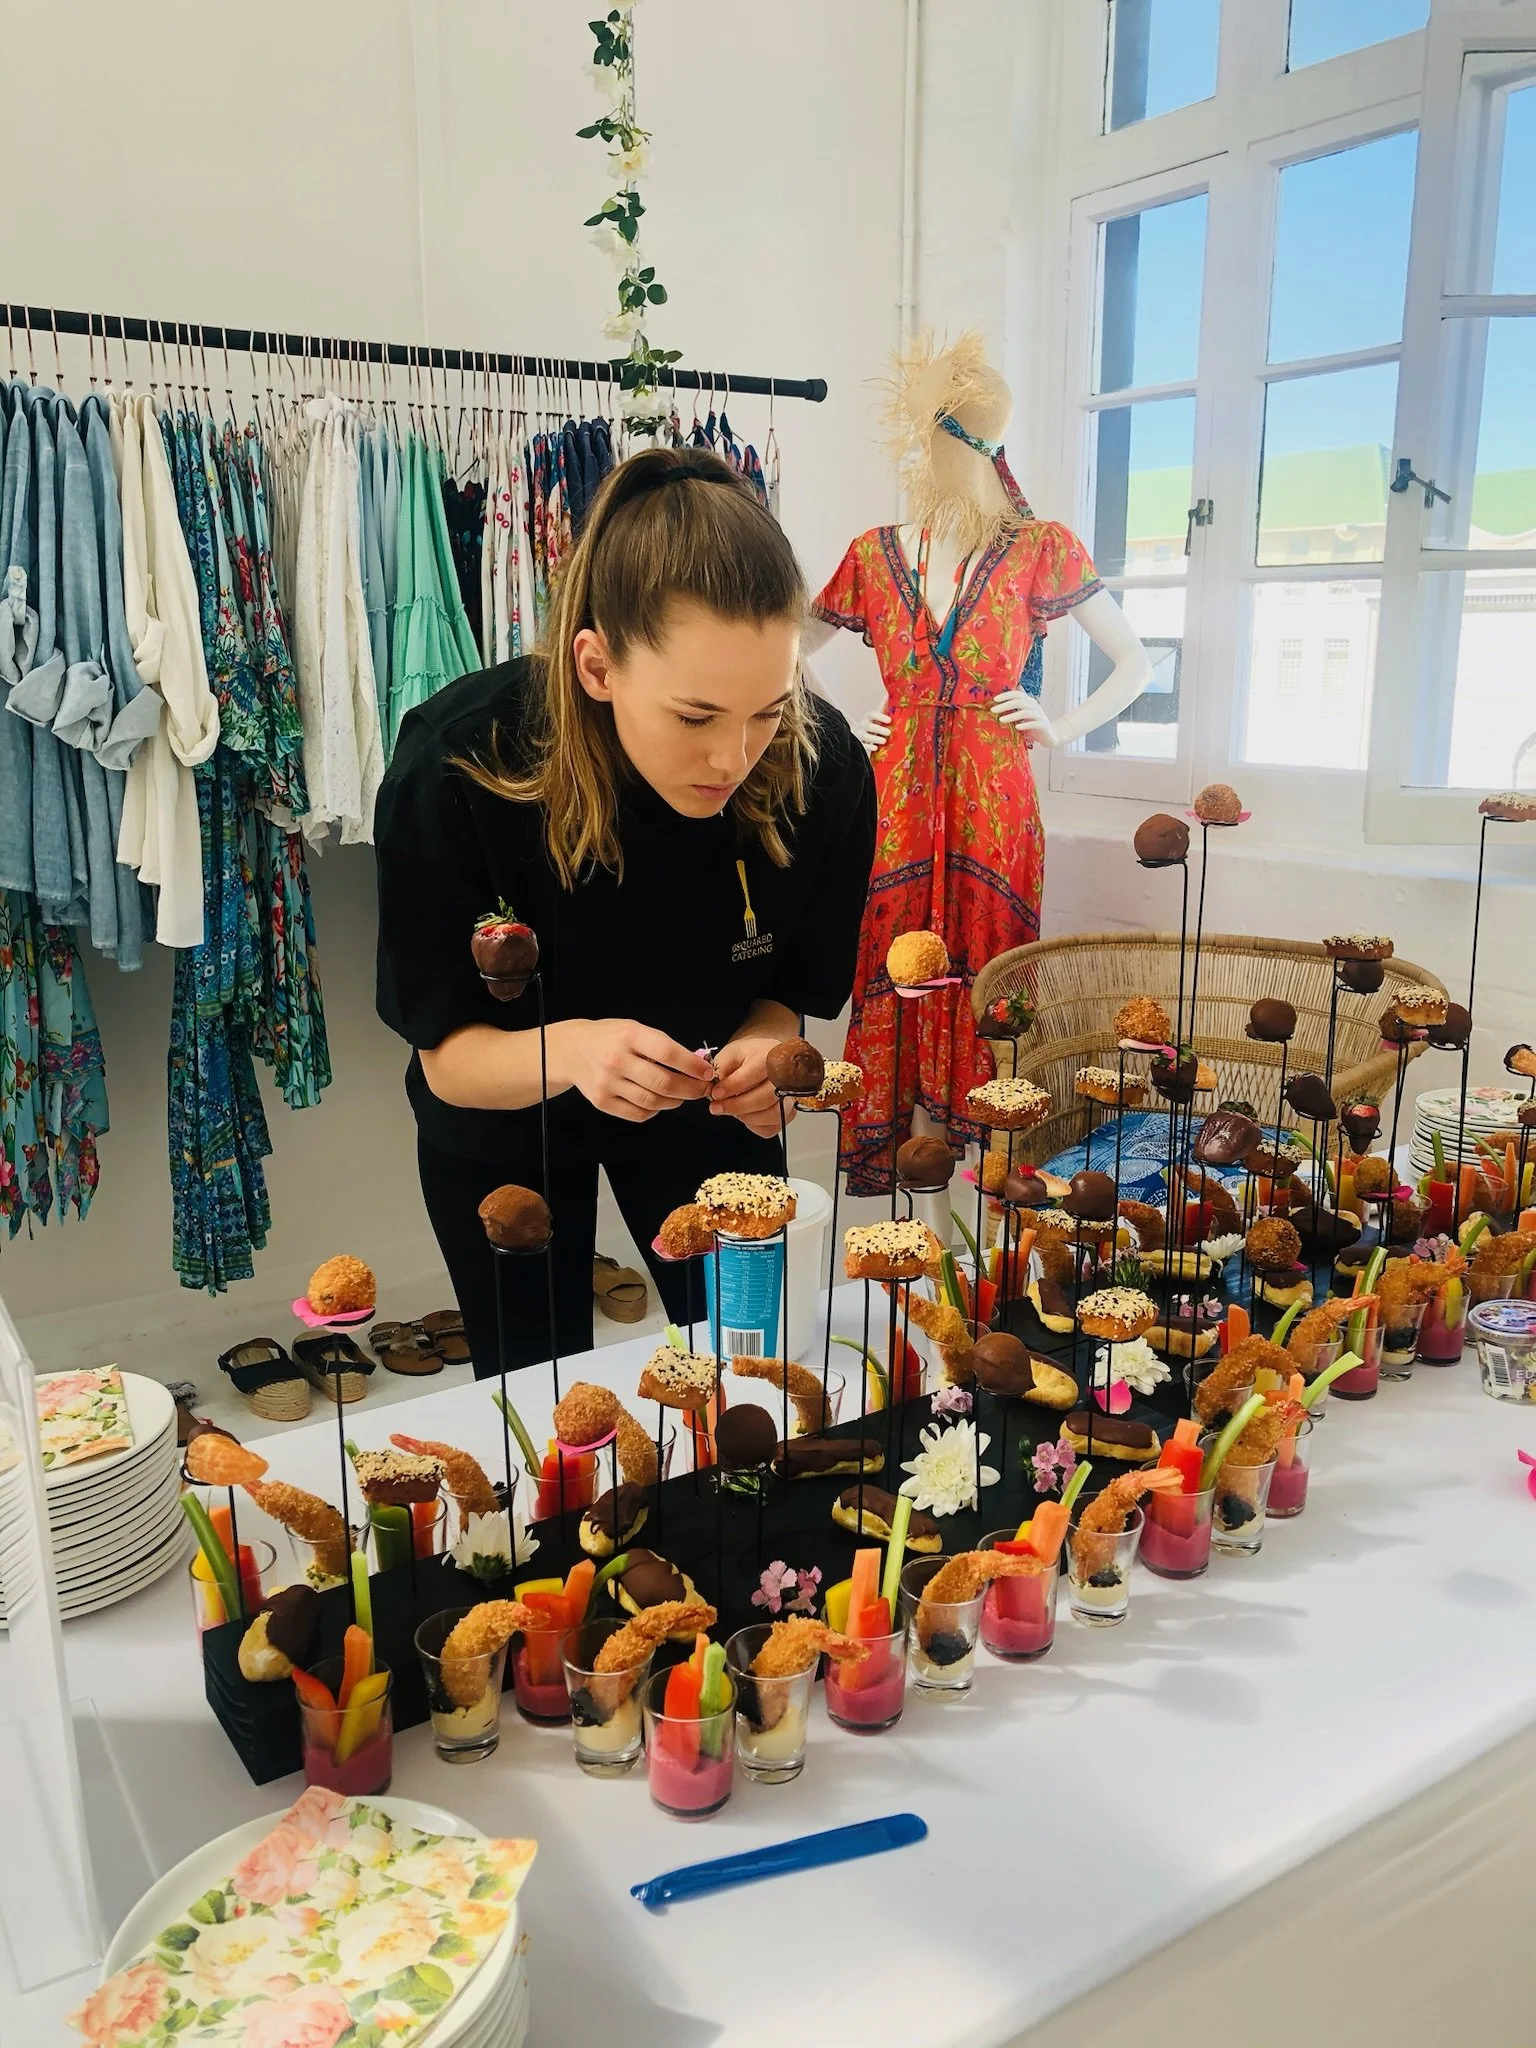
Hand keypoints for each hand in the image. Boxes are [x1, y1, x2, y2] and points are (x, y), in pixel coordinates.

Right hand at [554, 1019, 713, 1122]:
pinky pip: (638, 1114)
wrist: (573, 1050)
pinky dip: (655, 1111)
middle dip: (690, 1089)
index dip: (692, 1066)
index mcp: (629, 1036)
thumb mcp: (635, 1029)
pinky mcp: (602, 1102)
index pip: (668, 1053)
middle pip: (663, 1083)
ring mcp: (608, 1083)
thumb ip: (662, 1046)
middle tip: (702, 1090)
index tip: (707, 1073)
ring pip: (652, 1101)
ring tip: (681, 1095)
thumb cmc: (612, 1038)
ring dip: (674, 1101)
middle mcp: (617, 1060)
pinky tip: (658, 1102)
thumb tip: (696, 1065)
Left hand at [708, 1036, 793, 1140]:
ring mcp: (790, 1096)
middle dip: (737, 1106)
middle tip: (716, 1107)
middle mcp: (785, 1076)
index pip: (753, 1075)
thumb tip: (714, 1087)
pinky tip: (744, 1115)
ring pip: (772, 1115)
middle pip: (765, 1098)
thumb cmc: (748, 1056)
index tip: (716, 1094)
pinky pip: (773, 1126)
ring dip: (746, 1117)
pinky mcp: (788, 1112)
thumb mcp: (729, 1054)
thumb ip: (720, 1069)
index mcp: (769, 1056)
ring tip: (729, 1110)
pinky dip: (755, 1125)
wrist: (763, 1058)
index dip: (732, 1087)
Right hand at [856, 707, 891, 753]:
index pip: (872, 715)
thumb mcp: (875, 716)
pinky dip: (868, 747)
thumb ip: (882, 707)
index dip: (880, 717)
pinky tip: (875, 748)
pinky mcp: (858, 744)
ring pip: (865, 736)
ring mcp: (859, 735)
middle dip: (878, 729)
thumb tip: (889, 694)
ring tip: (884, 741)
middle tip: (889, 732)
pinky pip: (862, 746)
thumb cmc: (870, 724)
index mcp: (867, 718)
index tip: (889, 720)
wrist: (855, 733)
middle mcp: (862, 725)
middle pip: (869, 726)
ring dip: (875, 738)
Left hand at [992, 691, 1057, 746]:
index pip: (1017, 694)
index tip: (994, 699)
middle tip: (993, 710)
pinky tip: (1017, 727)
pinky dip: (1025, 725)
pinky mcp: (1043, 725)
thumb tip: (1002, 699)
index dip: (1006, 695)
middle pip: (1020, 701)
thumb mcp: (1024, 714)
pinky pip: (1034, 724)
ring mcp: (1040, 715)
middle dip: (1005, 705)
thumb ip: (1016, 706)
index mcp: (1029, 702)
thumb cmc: (1034, 724)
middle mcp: (1035, 706)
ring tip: (1001, 720)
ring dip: (1012, 715)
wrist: (1051, 735)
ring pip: (1025, 712)